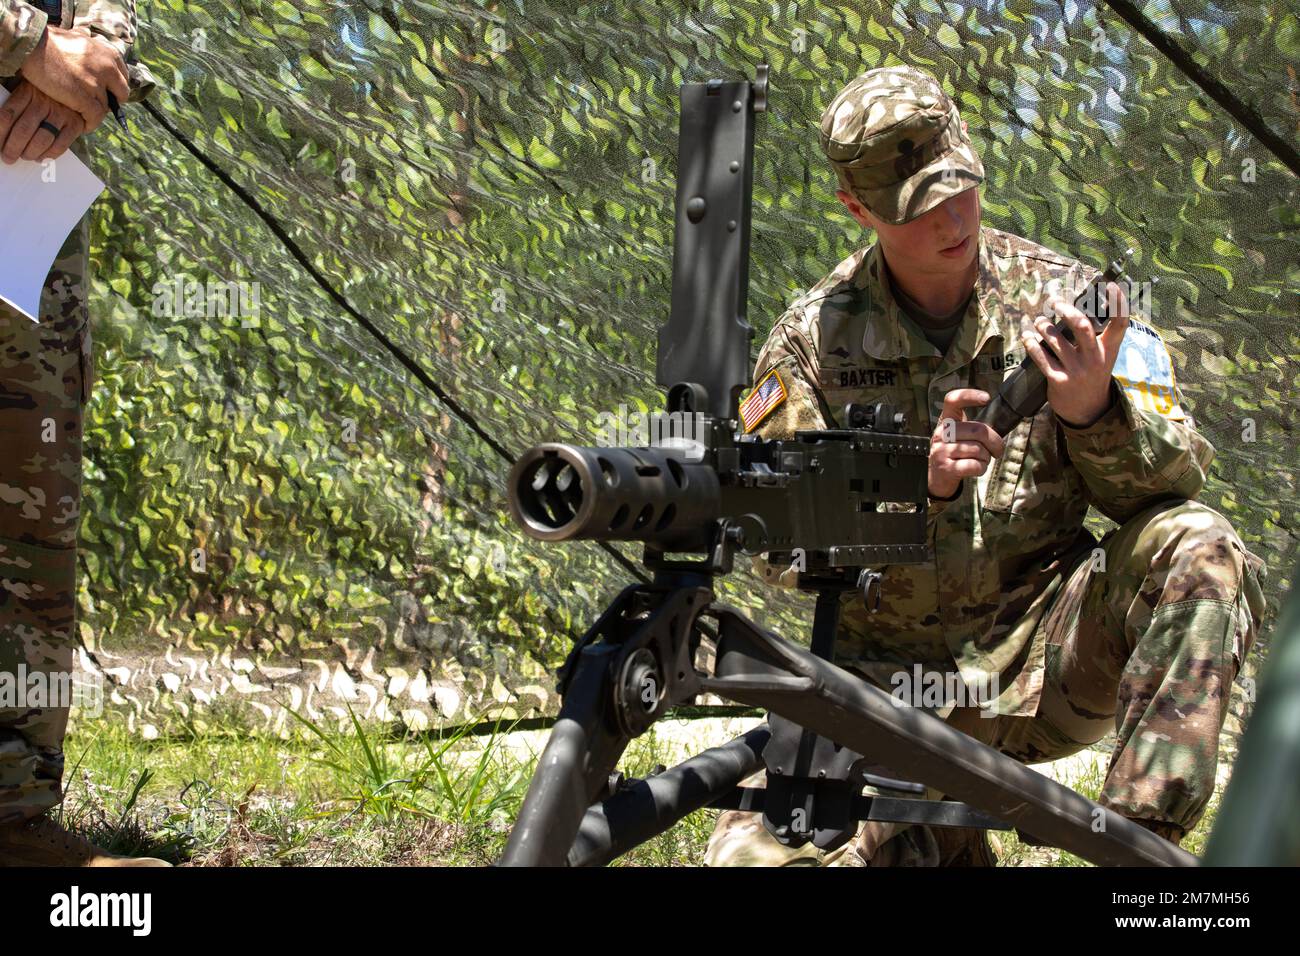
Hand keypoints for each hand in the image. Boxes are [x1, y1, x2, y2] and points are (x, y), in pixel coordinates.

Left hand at [0, 81, 85, 163]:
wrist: (79, 88)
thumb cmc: (47, 93)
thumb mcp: (30, 90)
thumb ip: (18, 104)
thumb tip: (2, 128)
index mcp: (28, 91)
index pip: (8, 115)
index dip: (0, 133)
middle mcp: (44, 102)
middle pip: (24, 130)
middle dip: (13, 148)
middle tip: (8, 157)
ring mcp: (61, 114)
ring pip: (42, 139)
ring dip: (30, 153)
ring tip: (25, 157)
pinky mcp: (75, 124)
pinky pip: (60, 144)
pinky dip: (49, 155)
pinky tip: (41, 158)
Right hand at [17, 25, 128, 132]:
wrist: (31, 45)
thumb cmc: (48, 40)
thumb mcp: (75, 36)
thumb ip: (87, 41)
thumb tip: (88, 36)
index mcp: (108, 54)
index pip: (123, 77)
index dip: (114, 86)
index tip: (106, 91)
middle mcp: (107, 68)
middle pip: (121, 94)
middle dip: (110, 100)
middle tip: (96, 103)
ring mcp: (96, 84)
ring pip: (105, 107)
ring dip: (95, 112)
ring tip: (84, 114)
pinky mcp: (84, 99)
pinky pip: (95, 117)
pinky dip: (90, 123)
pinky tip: (84, 124)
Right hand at [929, 389, 1005, 499]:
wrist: (936, 477)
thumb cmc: (954, 452)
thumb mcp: (958, 435)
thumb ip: (973, 426)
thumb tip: (1001, 424)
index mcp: (945, 420)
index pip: (953, 400)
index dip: (970, 395)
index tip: (986, 398)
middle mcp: (940, 433)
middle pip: (978, 429)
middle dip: (995, 442)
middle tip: (997, 450)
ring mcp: (941, 451)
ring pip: (979, 450)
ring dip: (986, 457)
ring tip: (980, 460)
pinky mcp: (946, 468)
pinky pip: (974, 465)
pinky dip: (981, 468)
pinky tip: (976, 468)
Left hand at [1022, 282, 1129, 427]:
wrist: (1087, 410)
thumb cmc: (1092, 375)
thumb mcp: (1102, 357)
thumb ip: (1095, 337)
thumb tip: (1075, 308)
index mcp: (1108, 350)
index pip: (1120, 324)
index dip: (1118, 303)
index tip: (1111, 286)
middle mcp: (1094, 359)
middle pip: (1081, 326)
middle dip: (1065, 310)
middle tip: (1053, 301)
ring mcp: (1076, 370)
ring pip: (1056, 340)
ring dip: (1043, 326)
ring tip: (1039, 321)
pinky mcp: (1059, 380)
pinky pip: (1041, 358)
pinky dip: (1032, 344)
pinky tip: (1027, 336)